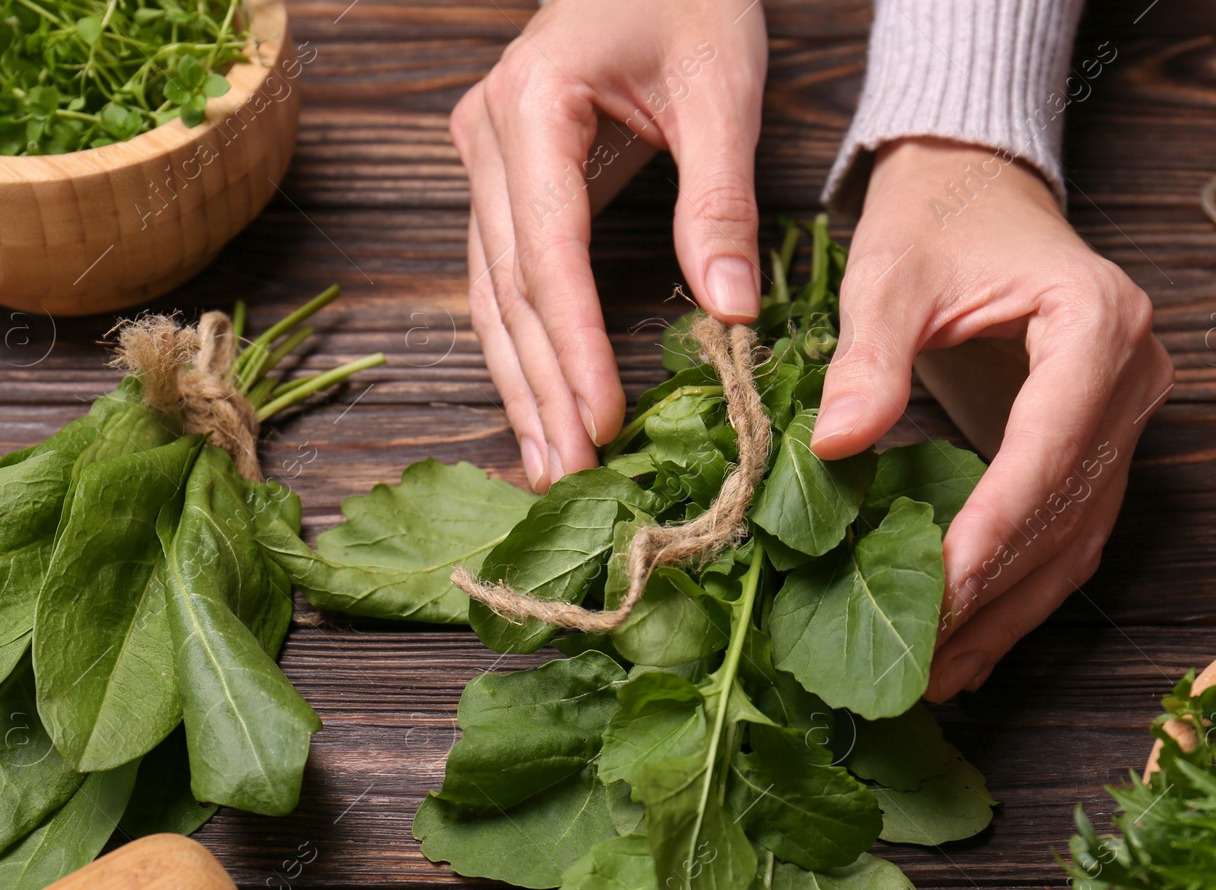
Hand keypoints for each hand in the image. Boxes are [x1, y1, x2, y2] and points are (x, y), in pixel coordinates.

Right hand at [452, 0, 767, 490]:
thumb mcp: (722, 88)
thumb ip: (719, 200)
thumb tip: (731, 313)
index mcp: (533, 104)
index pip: (549, 253)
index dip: (576, 346)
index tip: (604, 420)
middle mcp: (487, 136)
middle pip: (507, 288)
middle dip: (540, 387)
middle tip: (568, 476)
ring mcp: (484, 158)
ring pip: (491, 294)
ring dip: (520, 383)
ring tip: (546, 465)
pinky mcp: (501, 179)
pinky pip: (503, 277)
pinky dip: (523, 345)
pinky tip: (541, 404)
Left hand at [811, 138, 1173, 700]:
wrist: (977, 191)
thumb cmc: (936, 220)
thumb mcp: (889, 276)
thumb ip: (868, 358)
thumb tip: (835, 446)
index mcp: (1099, 324)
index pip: (1051, 448)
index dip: (996, 527)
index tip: (940, 592)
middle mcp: (1132, 377)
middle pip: (1069, 507)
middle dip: (995, 590)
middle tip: (925, 658)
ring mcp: (1123, 415)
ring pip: (1077, 536)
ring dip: (1010, 610)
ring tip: (942, 674)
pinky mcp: (1095, 443)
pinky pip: (1066, 529)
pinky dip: (1018, 587)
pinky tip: (971, 642)